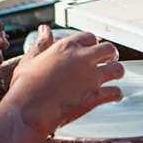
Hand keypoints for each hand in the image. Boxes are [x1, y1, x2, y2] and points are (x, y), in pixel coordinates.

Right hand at [4, 26, 123, 135]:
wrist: (28, 112)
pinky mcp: (96, 96)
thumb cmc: (25, 87)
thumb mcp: (30, 60)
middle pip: (109, 49)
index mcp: (67, 48)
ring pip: (118, 69)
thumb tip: (44, 30)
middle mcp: (83, 59)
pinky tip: (114, 96)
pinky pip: (116, 92)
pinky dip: (116, 94)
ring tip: (114, 75)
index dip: (92, 44)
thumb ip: (41, 44)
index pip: (89, 37)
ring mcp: (92, 78)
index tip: (91, 50)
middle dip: (110, 54)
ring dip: (117, 72)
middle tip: (109, 59)